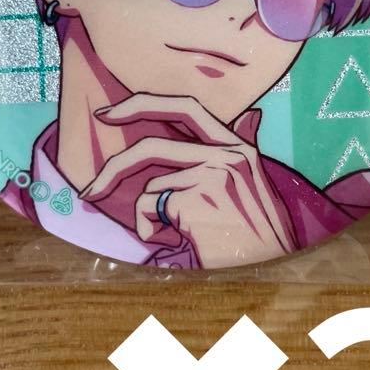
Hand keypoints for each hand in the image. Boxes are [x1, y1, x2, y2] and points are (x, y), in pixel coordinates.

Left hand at [80, 93, 297, 268]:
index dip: (143, 104)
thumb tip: (252, 115)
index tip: (111, 111)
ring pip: (152, 186)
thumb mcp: (257, 182)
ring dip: (151, 215)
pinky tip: (180, 242)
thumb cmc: (264, 231)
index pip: (186, 107)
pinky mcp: (194, 201)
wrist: (278, 266)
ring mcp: (211, 175)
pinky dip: (153, 231)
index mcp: (238, 145)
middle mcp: (227, 153)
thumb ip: (243, 148)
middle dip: (116, 163)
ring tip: (176, 235)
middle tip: (92, 183)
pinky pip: (151, 210)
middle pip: (154, 144)